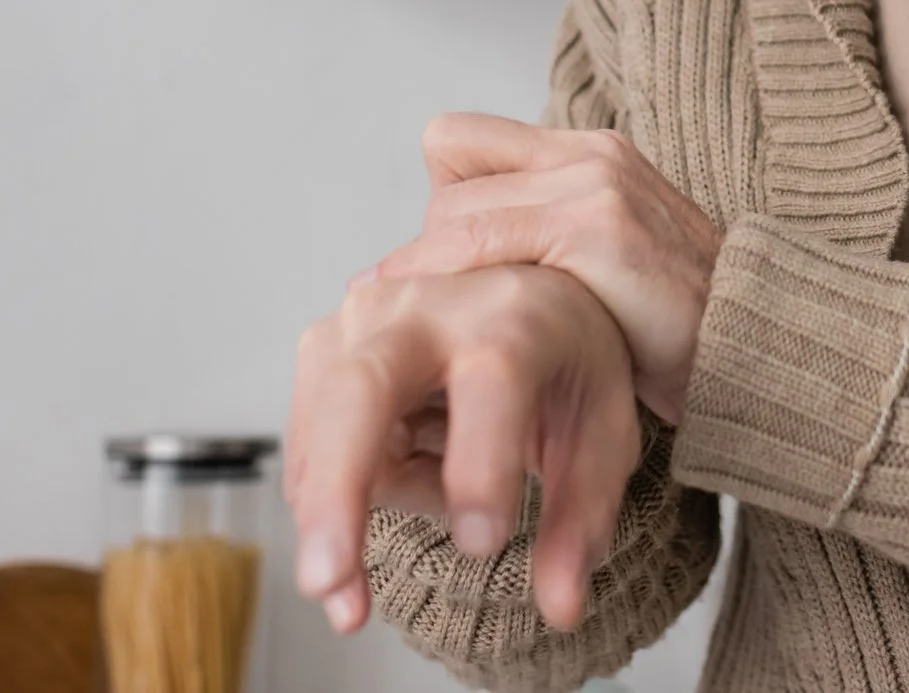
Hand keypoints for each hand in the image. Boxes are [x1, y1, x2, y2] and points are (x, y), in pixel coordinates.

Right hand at [284, 264, 641, 635]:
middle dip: (338, 488)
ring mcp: (367, 320)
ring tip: (383, 556)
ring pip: (319, 422)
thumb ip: (581, 521)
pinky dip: (335, 493)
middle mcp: (432, 306)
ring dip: (335, 513)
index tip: (483, 543)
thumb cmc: (564, 365)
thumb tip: (561, 606)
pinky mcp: (327, 346)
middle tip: (328, 580)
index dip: (481, 463)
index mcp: (518, 317)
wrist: (526, 301)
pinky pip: (308, 440)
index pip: (494, 378)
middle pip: (364, 387)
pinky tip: (394, 489)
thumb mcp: (599, 437)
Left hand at [375, 114, 722, 424]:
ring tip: (439, 330)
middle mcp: (590, 154)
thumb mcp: (606, 259)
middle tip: (439, 315)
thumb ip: (542, 238)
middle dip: (431, 256)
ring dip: (432, 280)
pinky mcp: (600, 227)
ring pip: (456, 217)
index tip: (447, 267)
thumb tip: (439, 269)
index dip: (439, 203)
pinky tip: (468, 332)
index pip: (454, 141)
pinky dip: (457, 286)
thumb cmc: (674, 324)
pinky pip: (487, 243)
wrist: (761, 344)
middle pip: (448, 186)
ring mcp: (596, 185)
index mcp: (589, 153)